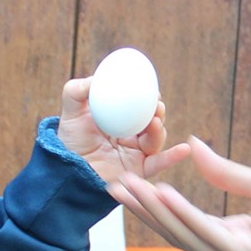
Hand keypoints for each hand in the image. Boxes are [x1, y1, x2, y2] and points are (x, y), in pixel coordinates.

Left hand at [56, 78, 190, 185]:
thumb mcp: (71, 112)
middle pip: (152, 121)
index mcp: (119, 119)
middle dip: (158, 112)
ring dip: (159, 130)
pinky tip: (184, 149)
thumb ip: (77, 91)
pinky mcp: (139, 172)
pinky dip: (173, 157)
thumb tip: (95, 78)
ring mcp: (137, 154)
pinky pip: (159, 164)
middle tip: (156, 105)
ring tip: (154, 122)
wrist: (66, 172)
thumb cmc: (69, 143)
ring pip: (156, 140)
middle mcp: (131, 136)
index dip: (148, 96)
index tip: (151, 88)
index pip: (139, 105)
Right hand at [110, 138, 250, 250]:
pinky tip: (163, 192)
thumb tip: (193, 144)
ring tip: (128, 186)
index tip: (129, 181)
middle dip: (144, 209)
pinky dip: (184, 213)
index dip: (156, 204)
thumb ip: (225, 172)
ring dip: (156, 210)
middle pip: (178, 232)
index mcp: (237, 239)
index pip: (187, 223)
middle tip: (111, 186)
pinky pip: (208, 233)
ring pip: (187, 234)